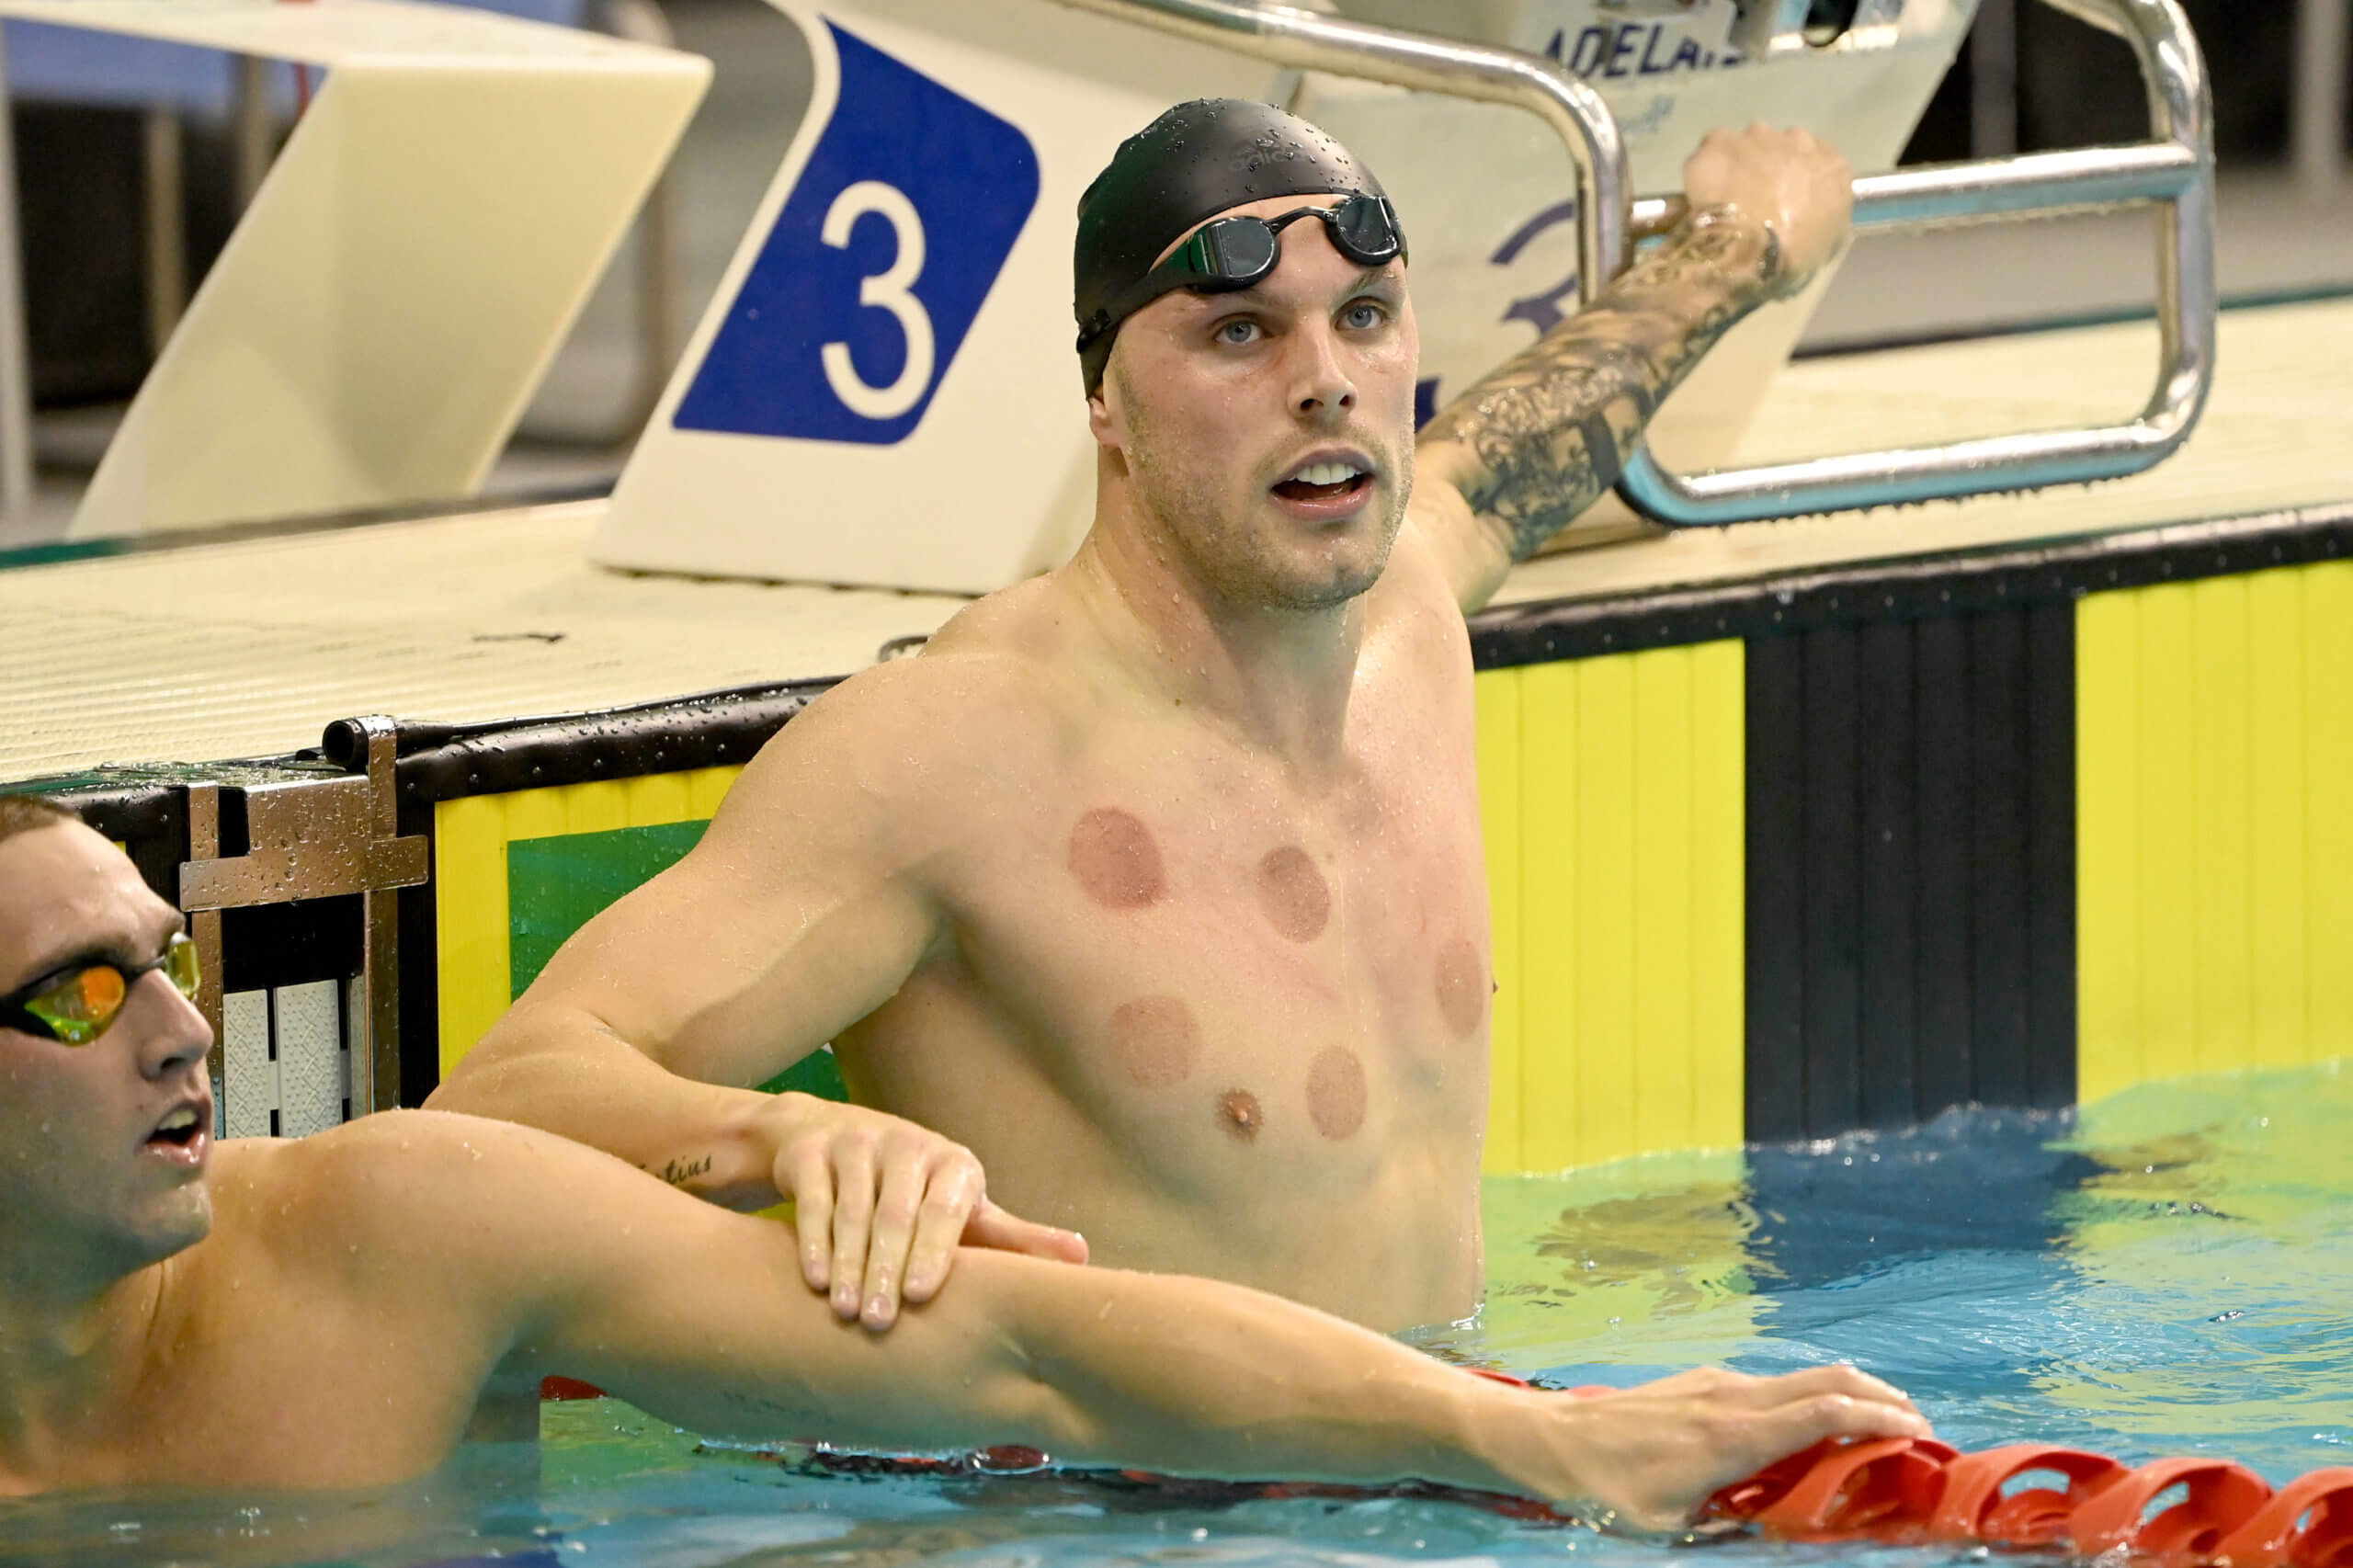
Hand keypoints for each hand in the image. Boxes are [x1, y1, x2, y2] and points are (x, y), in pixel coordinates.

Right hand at [763, 1094, 1087, 1329]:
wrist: (835, 1138)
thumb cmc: (917, 1193)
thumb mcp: (966, 1211)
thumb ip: (1014, 1239)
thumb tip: (1082, 1257)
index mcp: (954, 1165)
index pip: (946, 1210)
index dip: (934, 1252)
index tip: (920, 1297)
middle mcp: (907, 1147)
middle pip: (896, 1214)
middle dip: (885, 1269)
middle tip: (879, 1323)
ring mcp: (856, 1145)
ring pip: (852, 1211)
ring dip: (847, 1263)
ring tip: (845, 1311)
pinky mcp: (813, 1152)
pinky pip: (813, 1199)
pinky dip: (812, 1241)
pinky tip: (815, 1282)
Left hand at [1529, 1364, 1928, 1529]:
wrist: (1545, 1440)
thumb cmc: (1604, 1492)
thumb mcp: (1671, 1529)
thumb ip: (1733, 1529)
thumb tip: (1786, 1535)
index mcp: (1733, 1435)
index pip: (1826, 1411)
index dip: (1880, 1417)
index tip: (1920, 1432)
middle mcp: (1731, 1397)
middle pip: (1827, 1378)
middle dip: (1880, 1396)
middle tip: (1917, 1425)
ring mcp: (1714, 1383)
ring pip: (1800, 1377)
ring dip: (1846, 1394)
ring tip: (1877, 1424)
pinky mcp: (1698, 1383)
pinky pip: (1770, 1384)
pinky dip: (1808, 1397)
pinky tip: (1811, 1424)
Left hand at [1680, 124, 1854, 296]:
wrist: (1749, 252)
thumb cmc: (1794, 254)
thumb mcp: (1828, 243)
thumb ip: (1827, 218)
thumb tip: (1816, 218)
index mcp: (1832, 165)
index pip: (1817, 162)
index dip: (1797, 179)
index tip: (1784, 196)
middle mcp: (1799, 139)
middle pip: (1781, 147)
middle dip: (1767, 167)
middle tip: (1753, 198)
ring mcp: (1758, 136)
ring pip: (1746, 145)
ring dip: (1737, 164)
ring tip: (1724, 198)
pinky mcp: (1721, 141)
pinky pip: (1711, 151)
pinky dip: (1706, 169)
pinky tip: (1702, 194)